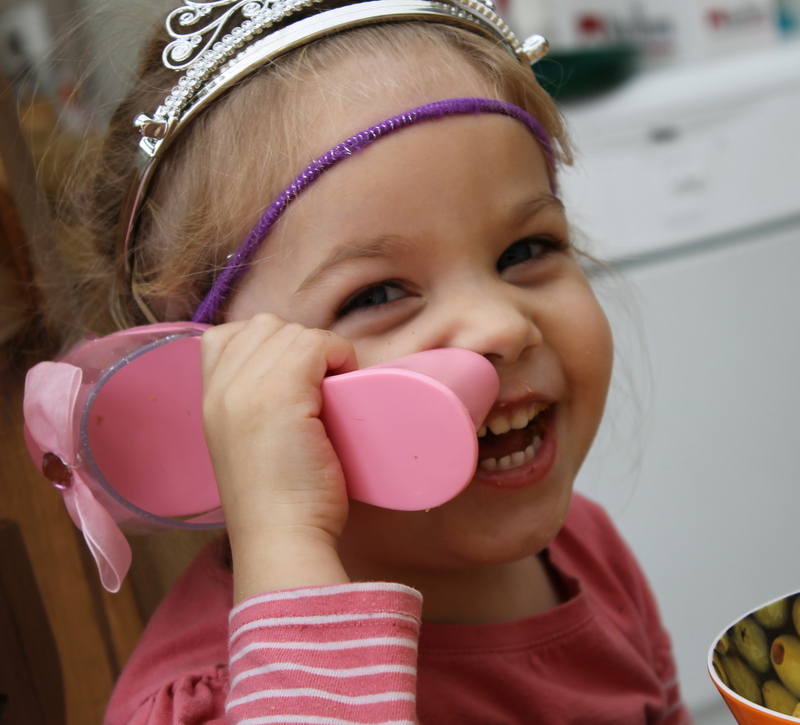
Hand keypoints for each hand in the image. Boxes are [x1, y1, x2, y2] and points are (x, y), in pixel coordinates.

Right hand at [201, 313, 356, 599]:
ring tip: (332, 390)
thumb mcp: (249, 446)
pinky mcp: (281, 396)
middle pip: (263, 327)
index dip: (267, 345)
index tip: (294, 376)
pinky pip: (316, 344)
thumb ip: (253, 409)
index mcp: (209, 401)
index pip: (225, 336)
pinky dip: (338, 354)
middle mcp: (221, 389)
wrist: (282, 541)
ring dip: (321, 351)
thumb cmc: (280, 504)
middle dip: (298, 345)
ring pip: (292, 332)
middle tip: (320, 386)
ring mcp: (247, 390)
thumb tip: (296, 376)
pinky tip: (345, 384)